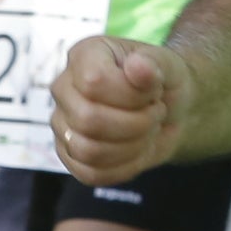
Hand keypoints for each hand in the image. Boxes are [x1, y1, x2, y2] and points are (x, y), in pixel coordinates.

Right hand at [50, 35, 178, 180]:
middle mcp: (64, 88)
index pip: (93, 82)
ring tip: (147, 131)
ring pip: (89, 151)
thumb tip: (137, 65)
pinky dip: (124, 168)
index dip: (131, 95)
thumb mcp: (169, 66)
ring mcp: (62, 123)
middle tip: (155, 114)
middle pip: (89, 120)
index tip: (152, 92)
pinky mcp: (69, 155)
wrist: (168, 113)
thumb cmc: (162, 84)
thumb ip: (154, 63)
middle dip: (137, 124)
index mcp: (83, 56)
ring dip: (132, 147)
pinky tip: (137, 151)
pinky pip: (91, 174)